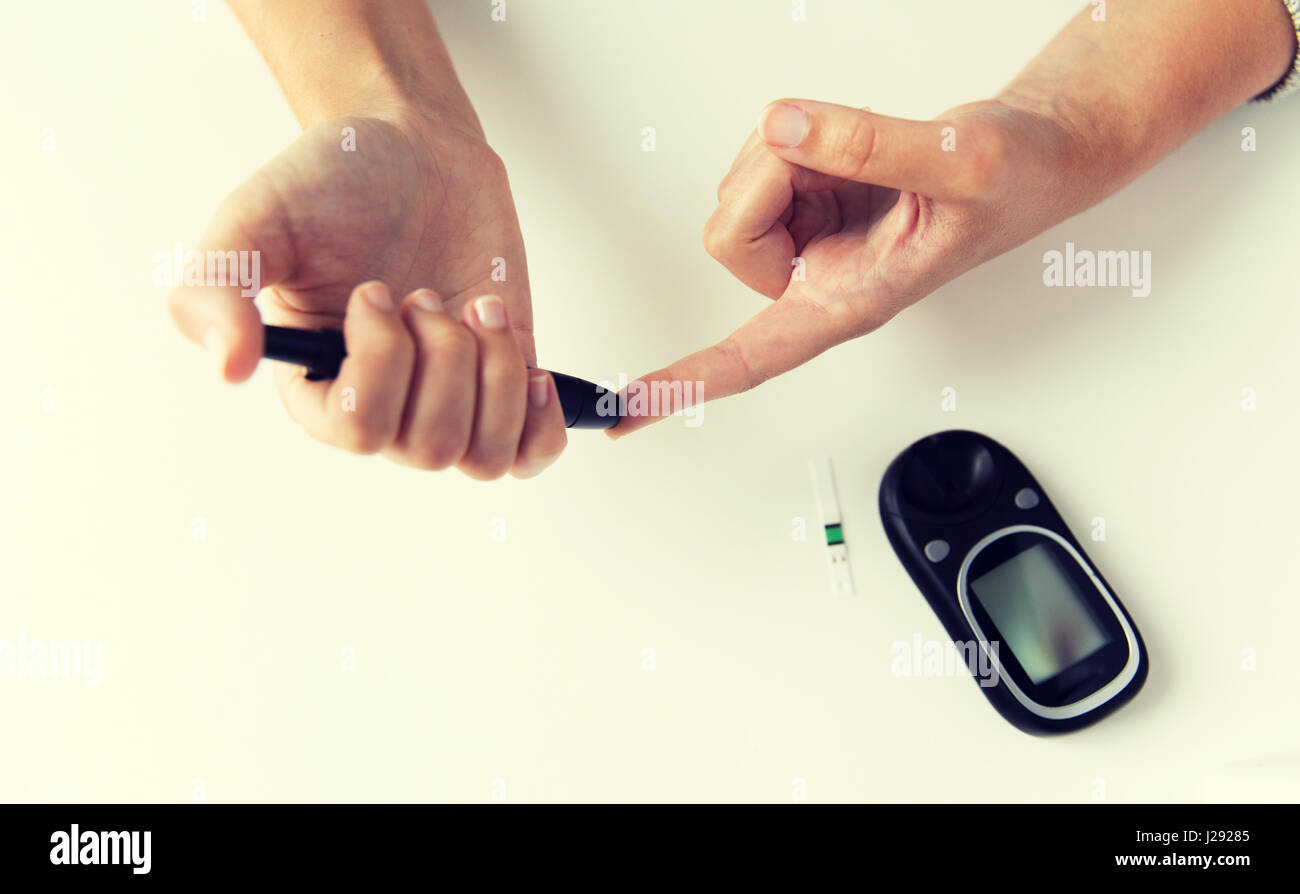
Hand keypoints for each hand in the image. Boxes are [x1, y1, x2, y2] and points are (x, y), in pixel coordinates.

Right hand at [168, 109, 566, 478]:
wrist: (412, 147)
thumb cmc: (331, 183)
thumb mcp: (255, 220)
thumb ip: (213, 287)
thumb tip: (227, 365)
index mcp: (317, 385)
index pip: (357, 432)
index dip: (381, 364)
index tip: (375, 290)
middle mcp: (384, 405)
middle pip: (428, 447)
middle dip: (442, 359)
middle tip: (425, 293)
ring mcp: (447, 399)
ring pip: (483, 456)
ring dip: (493, 375)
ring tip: (477, 312)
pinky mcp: (503, 383)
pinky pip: (530, 453)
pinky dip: (540, 421)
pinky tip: (532, 367)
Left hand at [610, 97, 1091, 436]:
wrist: (1040, 154)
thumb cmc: (1018, 181)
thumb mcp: (963, 162)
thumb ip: (870, 145)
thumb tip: (784, 131)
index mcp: (849, 303)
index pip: (751, 358)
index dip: (685, 383)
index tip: (623, 414)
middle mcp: (818, 277)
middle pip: (726, 234)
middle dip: (774, 179)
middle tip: (846, 162)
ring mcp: (809, 236)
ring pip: (738, 187)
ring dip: (791, 154)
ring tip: (866, 157)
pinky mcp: (809, 196)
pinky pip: (762, 156)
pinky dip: (799, 138)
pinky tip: (852, 149)